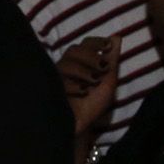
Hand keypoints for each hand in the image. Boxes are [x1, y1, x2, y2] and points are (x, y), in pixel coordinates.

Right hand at [59, 36, 118, 152]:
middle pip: (73, 50)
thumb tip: (117, 36)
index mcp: (81, 64)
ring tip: (91, 85)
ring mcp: (55, 78)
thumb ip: (112, 61)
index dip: (95, 42)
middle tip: (102, 68)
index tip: (107, 46)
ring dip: (82, 71)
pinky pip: (57, 80)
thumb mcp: (108, 82)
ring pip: (65, 63)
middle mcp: (66, 68)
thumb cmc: (93, 105)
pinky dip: (72, 85)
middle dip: (90, 56)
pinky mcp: (47, 88)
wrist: (80, 127)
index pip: (84, 44)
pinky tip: (80, 93)